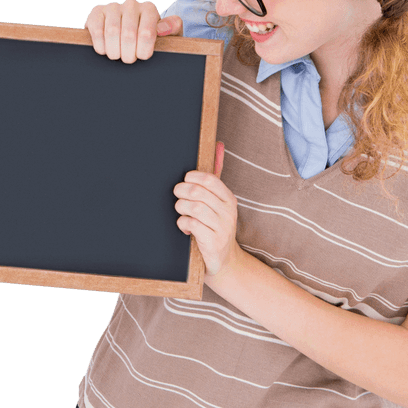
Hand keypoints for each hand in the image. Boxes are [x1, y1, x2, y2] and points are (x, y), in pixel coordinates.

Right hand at [84, 0, 182, 62]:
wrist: (130, 36)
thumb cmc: (149, 40)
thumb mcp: (168, 36)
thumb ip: (173, 28)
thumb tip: (162, 29)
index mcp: (149, 9)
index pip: (146, 33)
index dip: (143, 50)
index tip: (142, 57)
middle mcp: (131, 4)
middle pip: (128, 35)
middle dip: (128, 54)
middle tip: (129, 59)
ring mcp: (113, 7)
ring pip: (112, 32)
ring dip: (114, 51)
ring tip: (117, 56)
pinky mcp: (97, 12)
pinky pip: (96, 29)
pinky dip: (100, 45)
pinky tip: (104, 50)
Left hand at [174, 142, 238, 275]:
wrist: (224, 262)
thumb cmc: (216, 226)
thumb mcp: (218, 201)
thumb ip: (215, 175)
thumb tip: (218, 145)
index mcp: (228, 198)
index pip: (209, 179)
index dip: (191, 178)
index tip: (184, 183)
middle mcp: (228, 211)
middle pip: (197, 192)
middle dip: (181, 193)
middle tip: (178, 198)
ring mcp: (222, 227)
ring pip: (193, 207)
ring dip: (181, 208)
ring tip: (182, 213)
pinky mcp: (213, 242)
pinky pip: (191, 225)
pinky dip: (183, 224)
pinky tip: (185, 227)